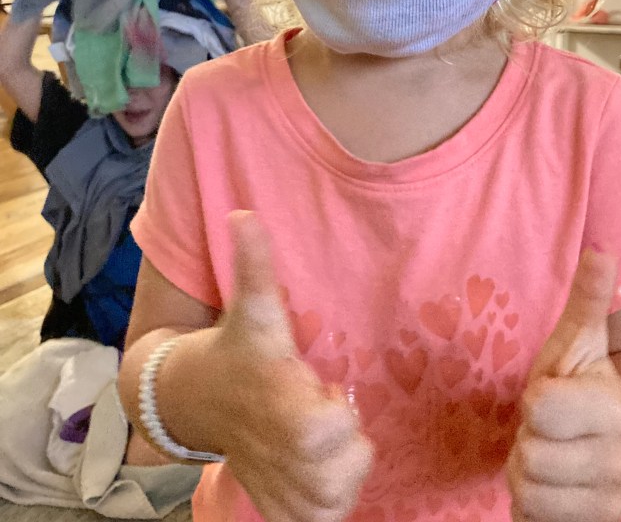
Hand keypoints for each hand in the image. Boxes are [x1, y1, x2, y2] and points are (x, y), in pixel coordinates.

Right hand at [208, 211, 372, 520]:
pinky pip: (320, 520)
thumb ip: (254, 261)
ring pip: (333, 500)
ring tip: (327, 445)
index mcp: (276, 402)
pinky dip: (328, 505)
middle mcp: (274, 449)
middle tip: (328, 416)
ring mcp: (273, 481)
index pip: (325, 431)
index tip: (325, 392)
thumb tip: (244, 212)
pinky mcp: (276, 505)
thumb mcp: (251, 306)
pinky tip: (320, 470)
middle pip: (339, 471)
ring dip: (342, 474)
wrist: (190, 399)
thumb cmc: (235, 348)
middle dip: (347, 444)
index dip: (336, 416)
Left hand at [506, 249, 620, 521]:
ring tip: (543, 454)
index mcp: (614, 408)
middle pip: (531, 456)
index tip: (547, 395)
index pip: (541, 408)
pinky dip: (532, 506)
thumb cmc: (583, 384)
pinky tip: (548, 486)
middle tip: (543, 430)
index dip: (535, 400)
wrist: (614, 444)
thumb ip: (588, 297)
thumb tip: (601, 248)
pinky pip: (535, 521)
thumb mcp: (577, 341)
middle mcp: (619, 459)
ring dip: (526, 475)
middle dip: (528, 440)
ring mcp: (608, 499)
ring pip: (529, 493)